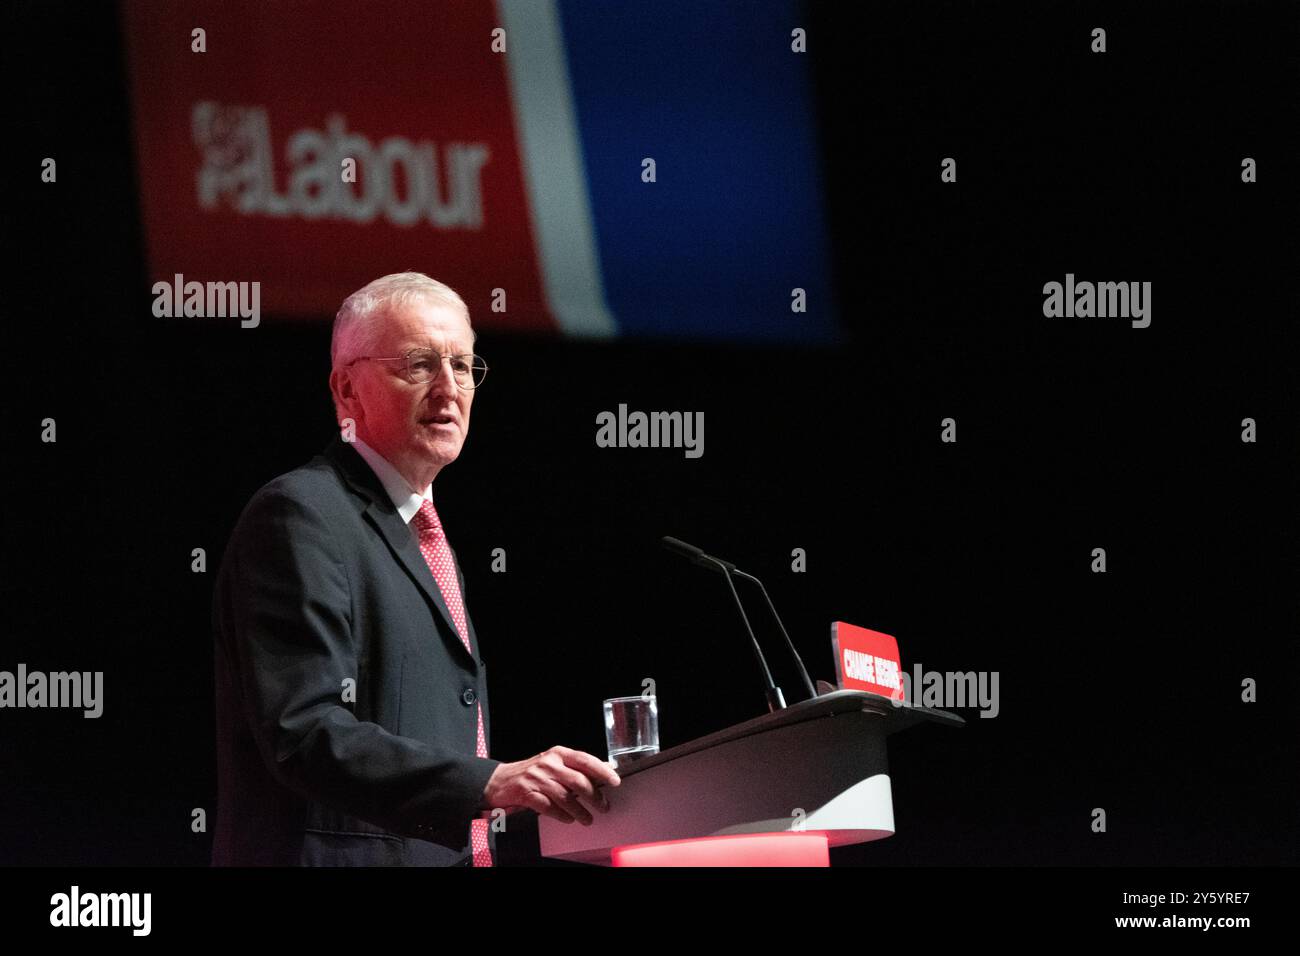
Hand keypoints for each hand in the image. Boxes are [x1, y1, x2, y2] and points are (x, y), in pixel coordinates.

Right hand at [482, 746, 620, 824]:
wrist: (500, 781)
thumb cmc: (532, 772)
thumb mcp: (555, 763)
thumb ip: (576, 766)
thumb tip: (603, 768)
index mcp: (558, 754)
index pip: (585, 760)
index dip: (602, 771)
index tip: (614, 780)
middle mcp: (548, 764)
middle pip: (577, 780)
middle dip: (594, 796)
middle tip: (604, 806)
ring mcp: (537, 779)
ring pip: (565, 796)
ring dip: (580, 811)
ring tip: (588, 819)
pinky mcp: (527, 794)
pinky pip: (549, 807)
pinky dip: (562, 815)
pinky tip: (569, 819)